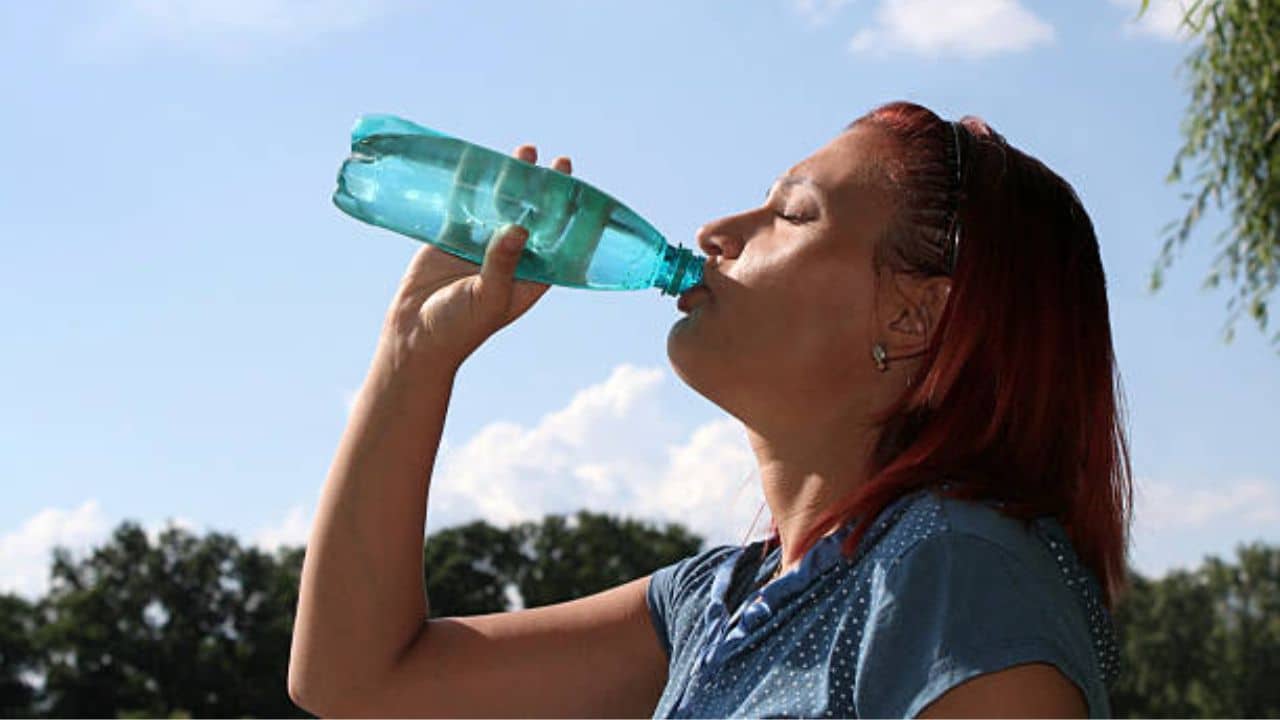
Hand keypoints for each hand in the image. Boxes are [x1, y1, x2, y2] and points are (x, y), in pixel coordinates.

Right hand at [379, 146, 572, 369]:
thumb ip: (502, 263)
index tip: (581, 191)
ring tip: (524, 151)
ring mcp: (481, 245)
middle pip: (534, 217)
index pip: (559, 243)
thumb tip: (519, 227)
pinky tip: (478, 160)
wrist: (414, 337)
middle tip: (557, 162)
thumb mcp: (488, 297)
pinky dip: (471, 185)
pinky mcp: (452, 237)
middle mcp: (511, 258)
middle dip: (545, 191)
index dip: (572, 218)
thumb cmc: (459, 328)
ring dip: (512, 180)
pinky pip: (465, 205)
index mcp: (531, 277)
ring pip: (501, 205)